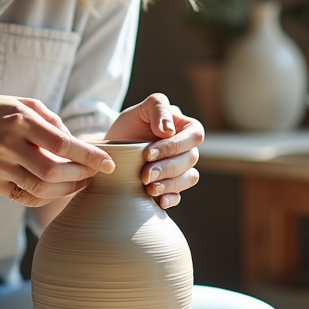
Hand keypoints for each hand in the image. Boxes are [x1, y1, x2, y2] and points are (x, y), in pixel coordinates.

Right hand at [0, 95, 113, 206]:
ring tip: (79, 183)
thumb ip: (51, 122)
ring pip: (40, 189)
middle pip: (53, 172)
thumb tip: (76, 144)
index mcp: (20, 120)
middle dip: (80, 177)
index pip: (61, 144)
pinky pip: (24, 196)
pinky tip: (55, 188)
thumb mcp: (22, 103)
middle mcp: (8, 145)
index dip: (89, 156)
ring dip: (66, 190)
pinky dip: (45, 195)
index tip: (108, 163)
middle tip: (95, 174)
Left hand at [105, 93, 201, 208]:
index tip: (148, 153)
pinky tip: (159, 200)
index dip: (175, 146)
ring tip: (149, 188)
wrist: (113, 148)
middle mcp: (187, 148)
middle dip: (167, 168)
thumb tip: (169, 131)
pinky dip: (170, 198)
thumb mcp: (140, 109)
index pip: (195, 134)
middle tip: (145, 174)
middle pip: (191, 159)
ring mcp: (181, 168)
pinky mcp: (171, 186)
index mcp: (184, 127)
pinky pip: (179, 195)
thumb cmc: (131, 125)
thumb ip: (158, 108)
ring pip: (189, 178)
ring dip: (170, 184)